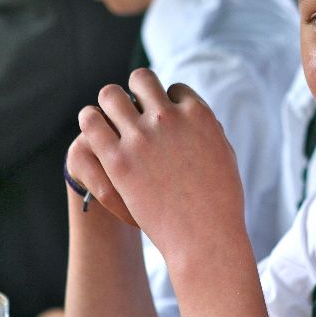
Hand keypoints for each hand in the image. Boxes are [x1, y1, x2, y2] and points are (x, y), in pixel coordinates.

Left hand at [77, 69, 245, 259]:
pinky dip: (91, 121)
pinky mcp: (117, 160)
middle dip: (138, 91)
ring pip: (111, 95)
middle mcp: (169, 118)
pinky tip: (94, 129)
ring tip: (109, 116)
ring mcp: (141, 138)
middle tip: (134, 110)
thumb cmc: (220, 201)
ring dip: (111, 102)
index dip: (168, 101)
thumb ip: (206, 128)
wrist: (204, 236)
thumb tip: (191, 114)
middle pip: (142, 79)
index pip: (175, 88)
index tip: (164, 117)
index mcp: (199, 114)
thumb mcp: (224, 153)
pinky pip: (91, 122)